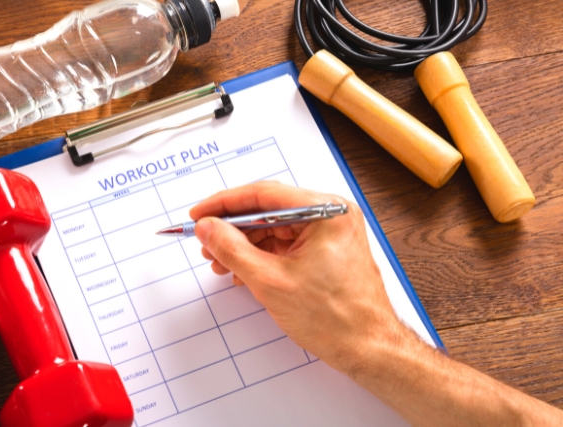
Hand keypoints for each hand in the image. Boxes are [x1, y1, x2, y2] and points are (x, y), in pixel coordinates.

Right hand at [190, 181, 401, 373]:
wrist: (368, 349)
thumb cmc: (337, 318)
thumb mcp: (270, 281)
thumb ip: (232, 249)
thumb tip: (208, 228)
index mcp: (325, 212)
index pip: (264, 195)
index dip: (225, 204)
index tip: (200, 213)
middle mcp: (330, 215)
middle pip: (268, 210)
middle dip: (233, 228)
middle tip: (206, 241)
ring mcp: (329, 233)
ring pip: (274, 228)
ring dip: (244, 244)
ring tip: (220, 261)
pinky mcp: (326, 250)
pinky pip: (285, 243)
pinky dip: (261, 255)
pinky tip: (242, 270)